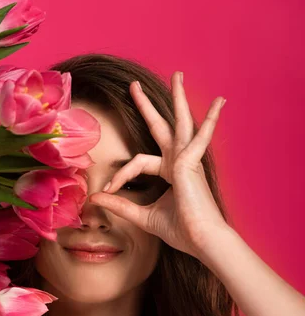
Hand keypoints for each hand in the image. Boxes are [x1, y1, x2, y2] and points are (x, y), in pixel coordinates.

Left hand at [89, 72, 230, 259]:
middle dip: (147, 106)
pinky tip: (220, 102)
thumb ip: (120, 204)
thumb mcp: (142, 215)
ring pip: (180, 122)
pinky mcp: (191, 163)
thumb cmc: (180, 230)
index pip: (139, 162)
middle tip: (133, 85)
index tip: (107, 191)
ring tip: (177, 74)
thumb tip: (96, 198)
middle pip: (161, 127)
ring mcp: (188, 159)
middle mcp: (179, 161)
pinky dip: (209, 121)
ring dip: (178, 98)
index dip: (120, 175)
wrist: (202, 241)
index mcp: (170, 171)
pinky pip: (196, 137)